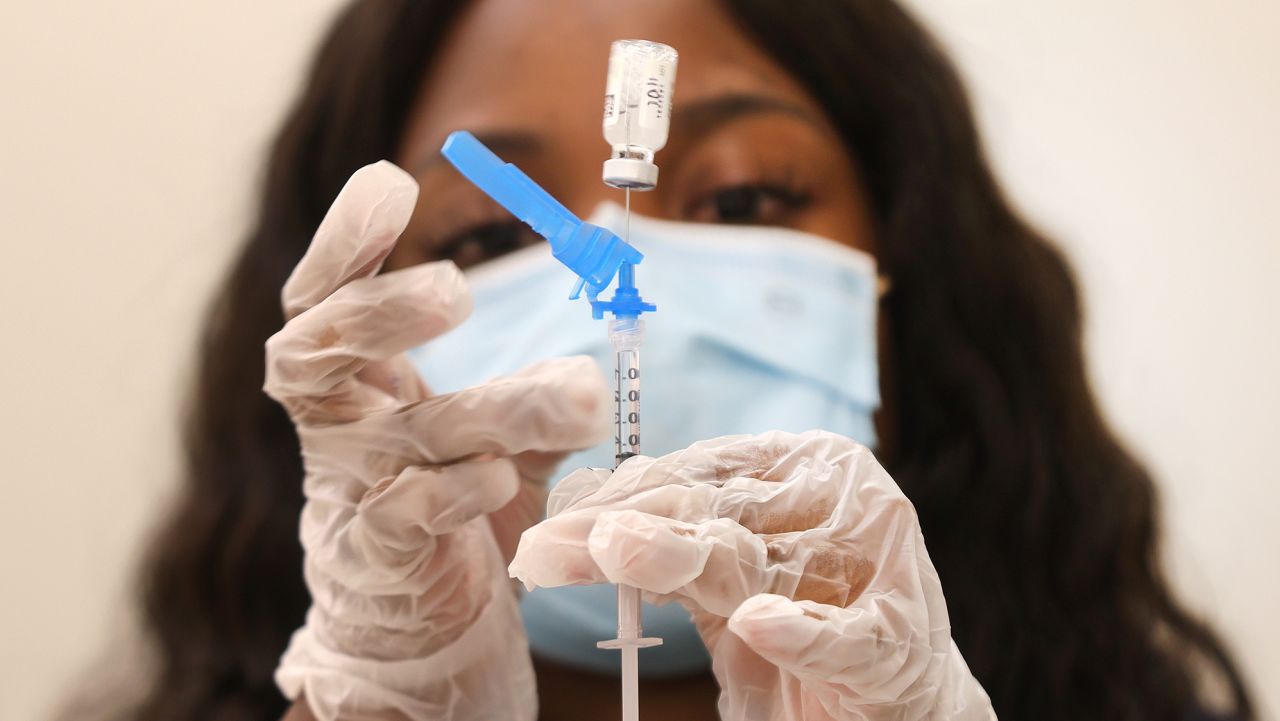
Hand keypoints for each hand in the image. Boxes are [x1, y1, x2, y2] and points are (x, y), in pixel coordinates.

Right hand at [264, 161, 610, 720]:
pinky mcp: (376, 556)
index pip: (325, 297)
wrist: (413, 615)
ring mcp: (349, 490)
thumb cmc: (450, 497)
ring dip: (487, 411)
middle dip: (379, 313)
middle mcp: (337, 424)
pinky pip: (404, 516)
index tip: (390, 183)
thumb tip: (590, 378)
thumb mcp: (494, 432)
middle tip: (455, 290)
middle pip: (316, 353)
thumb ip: (538, 397)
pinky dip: (454, 494)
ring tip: (574, 400)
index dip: (344, 241)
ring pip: (400, 435)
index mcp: (355, 375)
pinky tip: (498, 478)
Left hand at [510, 430, 994, 720]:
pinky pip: (840, 637)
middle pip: (714, 509)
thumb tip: (577, 501)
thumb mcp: (727, 575)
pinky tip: (757, 627)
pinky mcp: (896, 643)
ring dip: (682, 557)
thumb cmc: (802, 618)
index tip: (551, 521)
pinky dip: (799, 633)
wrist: (894, 698)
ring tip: (617, 550)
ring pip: (758, 562)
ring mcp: (875, 567)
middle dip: (623, 527)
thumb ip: (673, 536)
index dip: (620, 493)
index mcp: (804, 466)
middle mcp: (842, 500)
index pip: (699, 469)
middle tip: (549, 545)